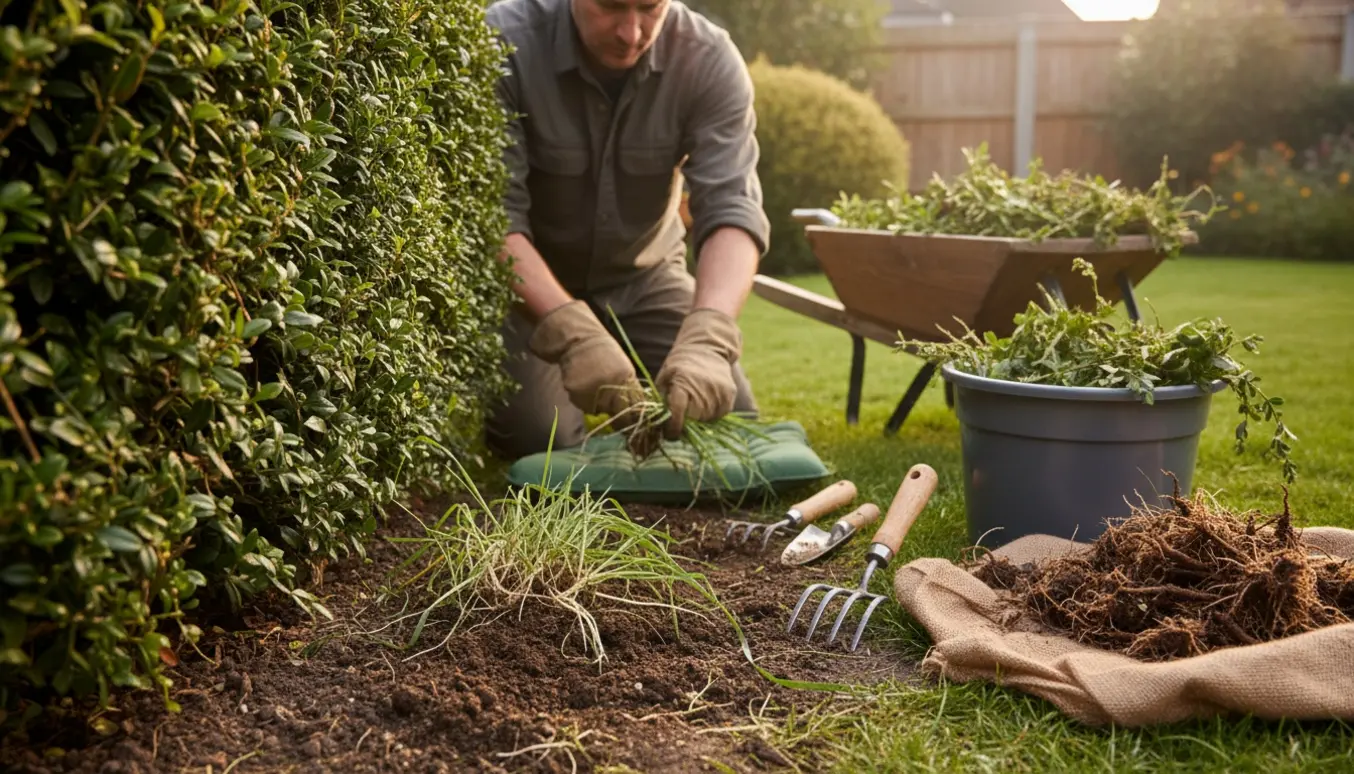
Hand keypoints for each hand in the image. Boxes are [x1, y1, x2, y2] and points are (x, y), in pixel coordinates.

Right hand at [529, 301, 643, 415]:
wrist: (579, 341)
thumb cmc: (606, 354)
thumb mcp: (625, 369)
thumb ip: (630, 390)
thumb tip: (636, 411)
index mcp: (625, 382)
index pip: (632, 410)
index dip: (631, 417)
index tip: (630, 417)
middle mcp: (609, 390)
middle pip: (615, 415)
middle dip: (615, 412)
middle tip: (611, 402)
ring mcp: (591, 393)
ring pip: (598, 411)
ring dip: (599, 405)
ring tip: (596, 388)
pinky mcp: (575, 394)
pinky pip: (583, 405)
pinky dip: (585, 400)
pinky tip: (585, 386)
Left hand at [655, 308, 741, 438]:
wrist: (707, 348)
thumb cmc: (680, 364)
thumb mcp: (665, 376)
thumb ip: (661, 399)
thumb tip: (658, 423)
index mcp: (683, 382)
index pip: (677, 411)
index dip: (672, 426)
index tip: (669, 433)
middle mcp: (703, 387)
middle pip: (693, 420)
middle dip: (685, 424)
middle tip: (680, 419)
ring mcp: (719, 391)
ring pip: (707, 420)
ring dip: (699, 420)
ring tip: (694, 406)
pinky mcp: (730, 394)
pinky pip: (719, 415)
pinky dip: (711, 415)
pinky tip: (706, 403)